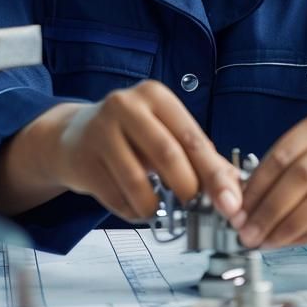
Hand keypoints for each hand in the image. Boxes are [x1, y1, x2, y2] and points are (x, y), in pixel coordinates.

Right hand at [50, 80, 242, 222]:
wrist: (73, 137)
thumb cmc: (130, 136)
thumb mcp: (166, 135)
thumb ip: (200, 159)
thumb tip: (233, 192)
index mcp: (155, 95)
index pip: (192, 138)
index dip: (214, 174)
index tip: (230, 203)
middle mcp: (125, 105)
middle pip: (167, 154)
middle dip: (188, 189)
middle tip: (195, 207)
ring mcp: (99, 131)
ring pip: (138, 182)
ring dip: (155, 205)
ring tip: (160, 209)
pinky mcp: (82, 160)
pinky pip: (116, 197)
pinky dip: (132, 210)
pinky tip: (134, 204)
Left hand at [236, 110, 306, 248]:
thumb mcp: (303, 153)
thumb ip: (273, 175)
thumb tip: (240, 206)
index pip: (283, 155)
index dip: (257, 186)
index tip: (239, 209)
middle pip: (303, 176)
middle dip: (270, 209)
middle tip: (249, 229)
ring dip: (288, 225)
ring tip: (267, 239)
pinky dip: (306, 234)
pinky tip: (288, 240)